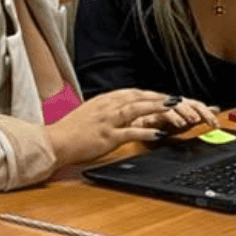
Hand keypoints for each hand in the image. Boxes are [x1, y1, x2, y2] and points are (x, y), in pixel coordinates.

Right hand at [46, 89, 214, 166]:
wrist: (55, 142)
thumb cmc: (72, 131)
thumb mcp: (93, 114)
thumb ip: (110, 110)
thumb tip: (126, 110)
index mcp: (106, 101)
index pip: (135, 94)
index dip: (154, 95)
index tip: (169, 97)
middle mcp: (109, 107)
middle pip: (140, 98)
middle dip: (161, 98)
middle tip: (180, 100)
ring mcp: (108, 121)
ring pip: (137, 109)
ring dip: (158, 107)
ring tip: (175, 108)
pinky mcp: (107, 136)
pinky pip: (130, 132)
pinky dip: (146, 132)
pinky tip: (160, 134)